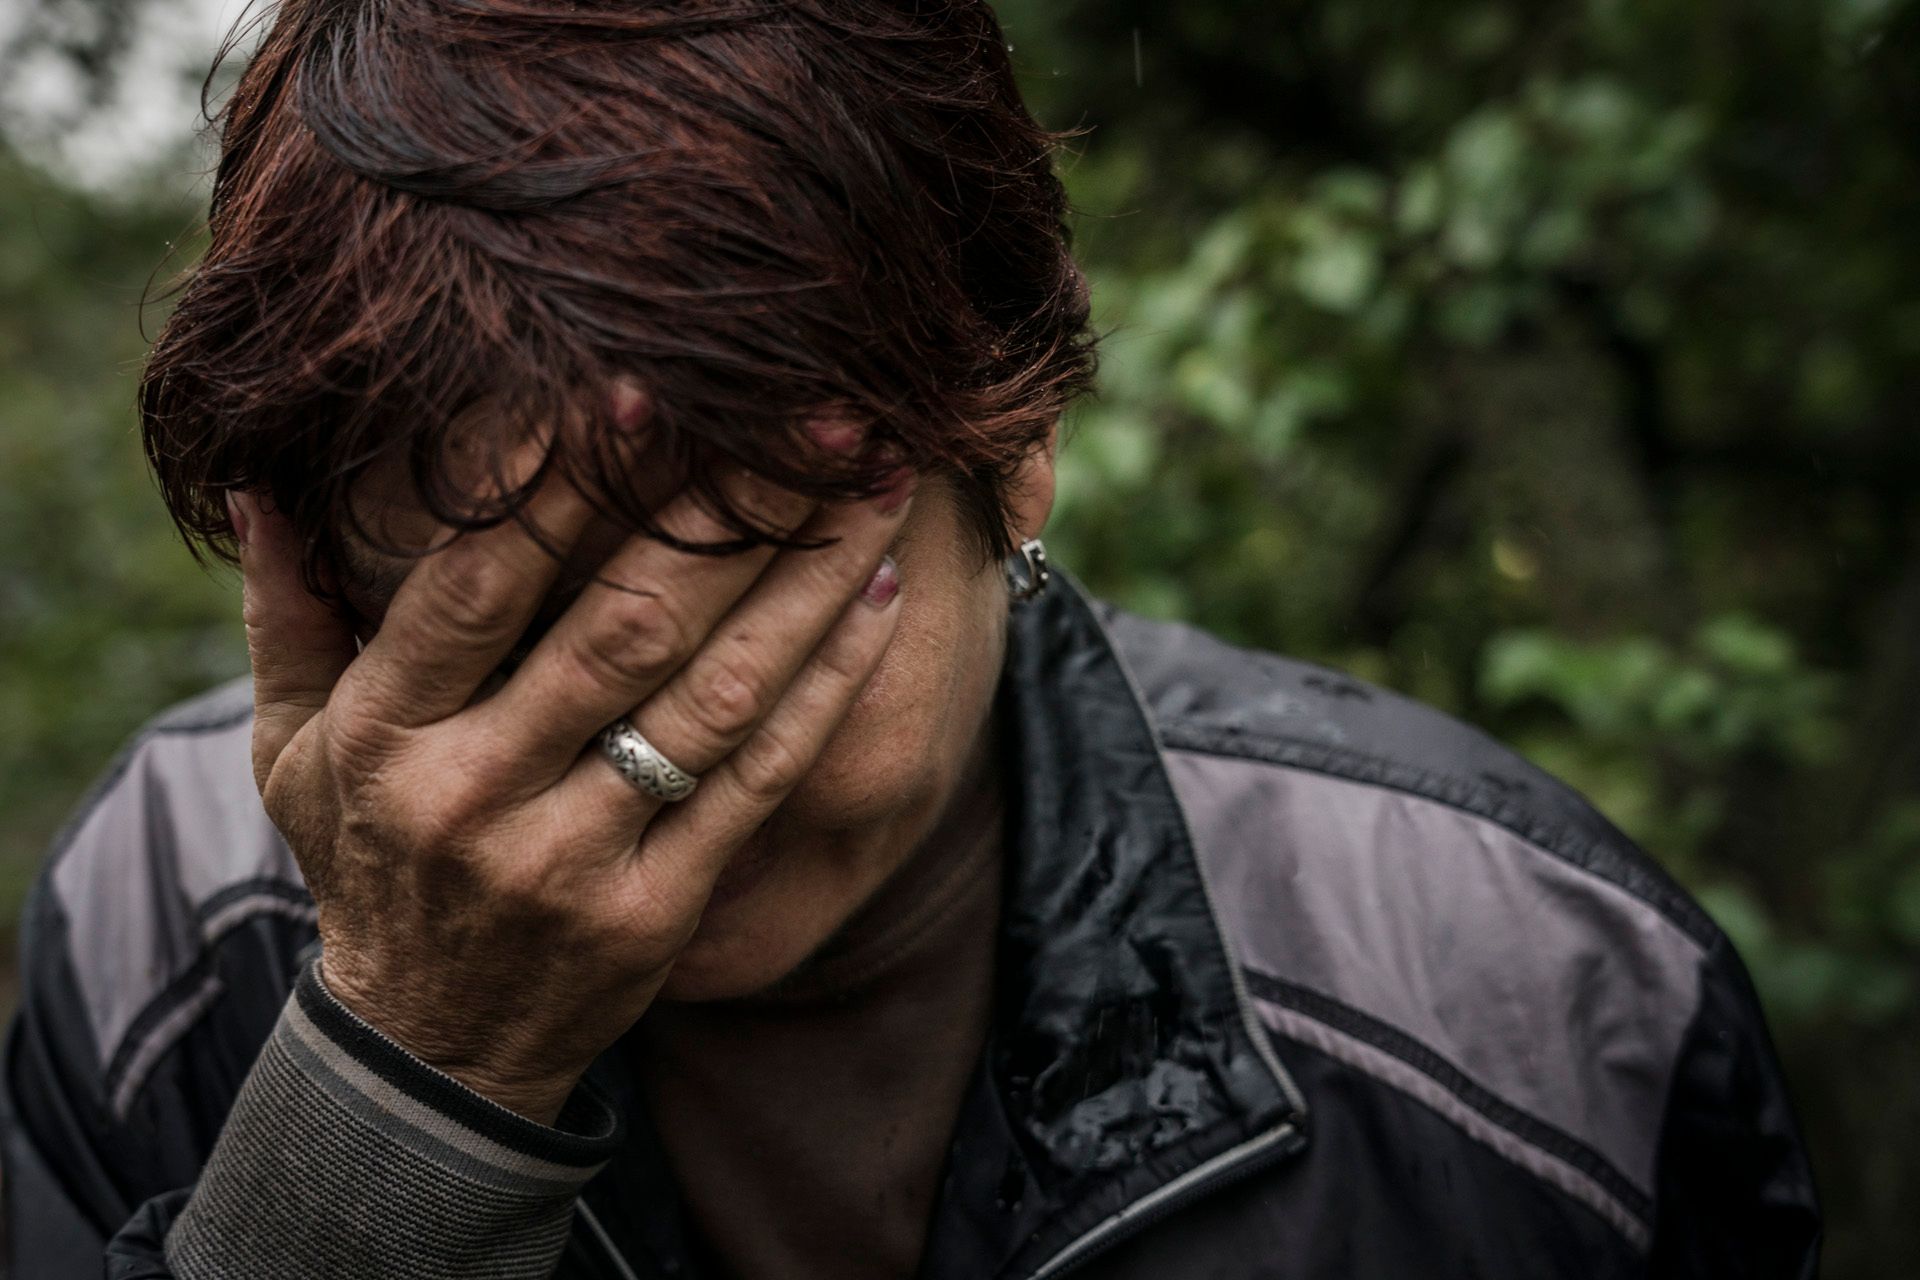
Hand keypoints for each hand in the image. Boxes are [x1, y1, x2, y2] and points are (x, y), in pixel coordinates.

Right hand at [232, 429, 912, 1123]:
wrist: (429, 1049)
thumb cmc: (368, 866)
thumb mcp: (290, 755)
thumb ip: (287, 618)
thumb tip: (260, 484)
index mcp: (382, 737)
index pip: (481, 584)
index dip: (562, 483)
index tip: (644, 387)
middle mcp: (477, 794)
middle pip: (624, 625)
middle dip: (729, 511)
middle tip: (814, 416)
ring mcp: (574, 859)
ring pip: (715, 694)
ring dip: (809, 580)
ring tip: (876, 484)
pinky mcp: (658, 910)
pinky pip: (762, 778)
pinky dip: (828, 683)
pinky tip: (880, 597)